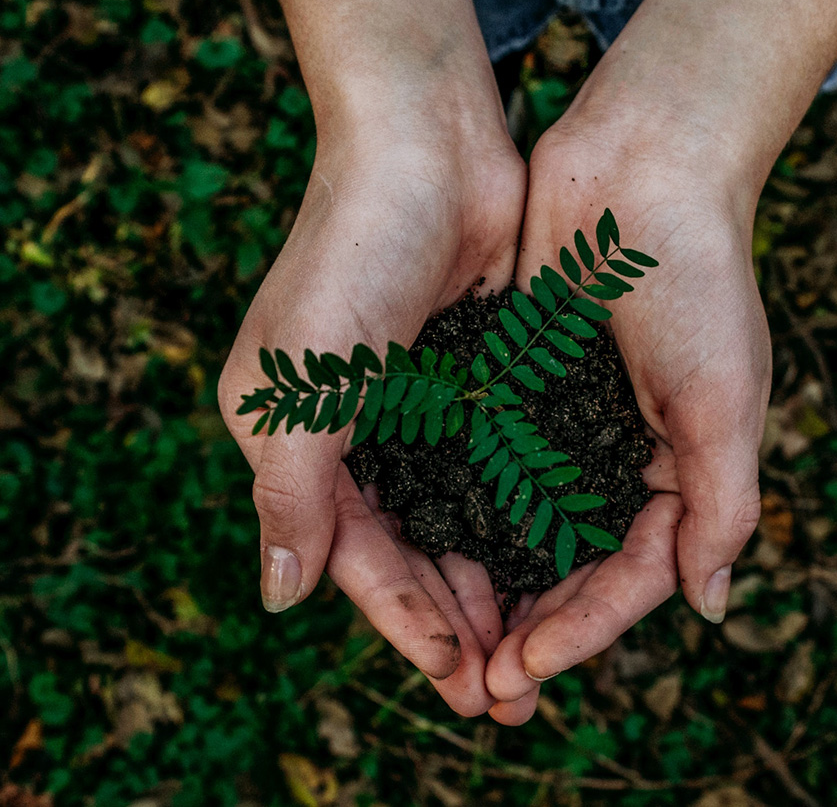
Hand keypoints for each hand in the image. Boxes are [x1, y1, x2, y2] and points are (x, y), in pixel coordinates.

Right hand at [219, 126, 524, 715]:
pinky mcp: (472, 379)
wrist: (426, 145)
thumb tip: (279, 598)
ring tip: (537, 646)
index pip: (353, 554)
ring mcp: (418, 406)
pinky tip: (555, 560)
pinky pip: (496, 467)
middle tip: (507, 692)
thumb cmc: (352, 252)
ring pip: (457, 518)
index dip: (404, 621)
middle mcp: (354, 431)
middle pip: (409, 549)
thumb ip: (290, 492)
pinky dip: (519, 516)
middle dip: (455, 620)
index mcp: (296, 437)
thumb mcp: (302, 380)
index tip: (458, 678)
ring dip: (492, 580)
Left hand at [485, 115, 771, 723]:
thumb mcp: (726, 398)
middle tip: (480, 683)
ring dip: (489, 579)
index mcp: (677, 469)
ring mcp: (562, 418)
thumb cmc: (697, 279)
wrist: (641, 168)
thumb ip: (723, 504)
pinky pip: (486, 456)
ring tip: (446, 636)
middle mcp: (617, 453)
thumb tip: (709, 606)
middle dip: (530, 622)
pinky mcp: (515, 380)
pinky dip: (462, 503)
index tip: (528, 667)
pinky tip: (424, 543)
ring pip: (521, 521)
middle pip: (570, 563)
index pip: (631, 574)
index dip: (584, 628)